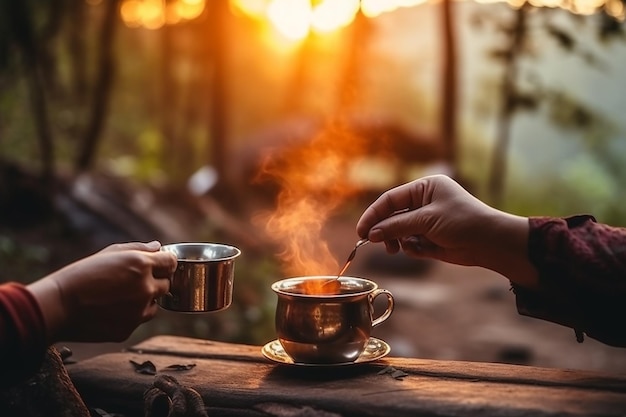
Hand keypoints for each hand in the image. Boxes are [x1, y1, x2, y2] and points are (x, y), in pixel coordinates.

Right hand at [28, 241, 176, 343]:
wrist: (59, 306)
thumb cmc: (81, 275)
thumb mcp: (109, 253)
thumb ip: (139, 249)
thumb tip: (158, 247)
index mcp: (142, 265)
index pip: (172, 263)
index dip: (166, 263)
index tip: (159, 265)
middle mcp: (145, 288)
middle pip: (167, 284)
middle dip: (155, 281)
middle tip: (132, 281)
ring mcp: (139, 311)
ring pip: (155, 304)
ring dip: (145, 300)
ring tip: (119, 296)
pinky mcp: (129, 329)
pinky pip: (138, 320)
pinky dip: (130, 315)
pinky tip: (110, 310)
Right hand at [356, 175, 537, 286]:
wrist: (490, 243)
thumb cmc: (463, 222)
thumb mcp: (426, 220)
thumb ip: (396, 226)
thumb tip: (371, 234)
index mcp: (424, 188)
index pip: (391, 200)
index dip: (374, 215)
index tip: (361, 231)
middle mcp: (424, 202)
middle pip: (392, 216)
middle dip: (385, 230)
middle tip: (374, 243)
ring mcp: (427, 221)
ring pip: (399, 232)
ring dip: (397, 241)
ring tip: (398, 249)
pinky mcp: (430, 239)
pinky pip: (410, 244)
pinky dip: (411, 249)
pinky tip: (422, 250)